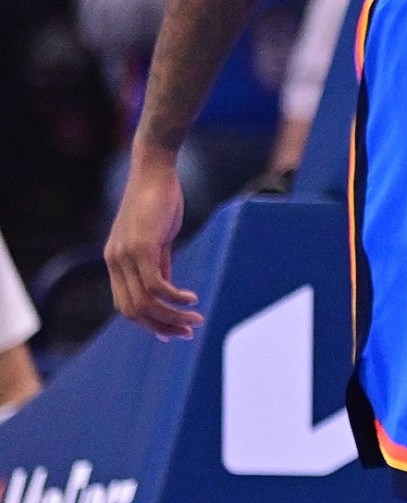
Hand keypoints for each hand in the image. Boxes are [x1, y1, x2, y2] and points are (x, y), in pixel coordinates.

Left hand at [106, 150, 197, 338]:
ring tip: (195, 320)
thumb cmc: (159, 199)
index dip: (148, 322)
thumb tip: (168, 290)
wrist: (154, 169)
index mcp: (116, 261)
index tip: (173, 331)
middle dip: (161, 326)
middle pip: (133, 310)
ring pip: (145, 301)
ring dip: (172, 316)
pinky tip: (191, 299)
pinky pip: (155, 285)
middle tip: (188, 332)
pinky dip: (174, 297)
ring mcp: (125, 256)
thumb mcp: (158, 236)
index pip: (126, 305)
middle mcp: (115, 262)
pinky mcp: (141, 248)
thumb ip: (159, 262)